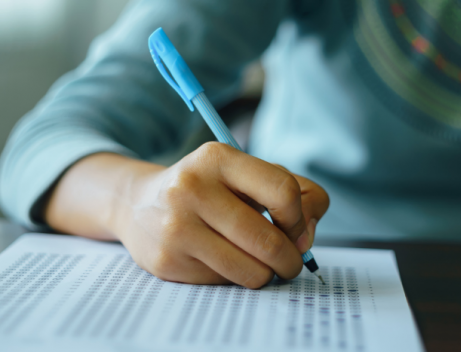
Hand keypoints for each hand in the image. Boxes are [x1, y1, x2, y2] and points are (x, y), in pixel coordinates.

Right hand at [45, 142, 329, 287]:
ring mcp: (176, 226)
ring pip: (251, 270)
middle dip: (291, 260)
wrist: (139, 204)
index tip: (296, 230)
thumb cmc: (208, 189)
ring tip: (262, 265)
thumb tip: (306, 238)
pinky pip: (225, 282)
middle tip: (290, 263)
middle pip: (269, 240)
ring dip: (267, 274)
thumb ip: (294, 193)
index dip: (300, 219)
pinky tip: (224, 261)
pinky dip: (237, 277)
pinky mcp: (167, 261)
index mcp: (218, 158)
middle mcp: (192, 187)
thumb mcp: (246, 175)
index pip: (283, 191)